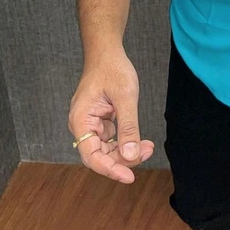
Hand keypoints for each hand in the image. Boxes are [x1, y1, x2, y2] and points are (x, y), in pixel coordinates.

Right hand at [68, 48, 153, 182]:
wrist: (107, 52)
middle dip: (123, 158)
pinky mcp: (100, 121)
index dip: (110, 169)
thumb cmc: (113, 69)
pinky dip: (125, 142)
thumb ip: (128, 127)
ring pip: (106, 149)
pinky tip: (140, 141)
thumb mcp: (125, 97)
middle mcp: (82, 125)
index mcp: (81, 120)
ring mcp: (91, 124)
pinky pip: (111, 139)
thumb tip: (131, 155)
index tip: (129, 176)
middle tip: (147, 152)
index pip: (91, 156)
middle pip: (100, 155)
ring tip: (148, 147)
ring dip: (126, 152)